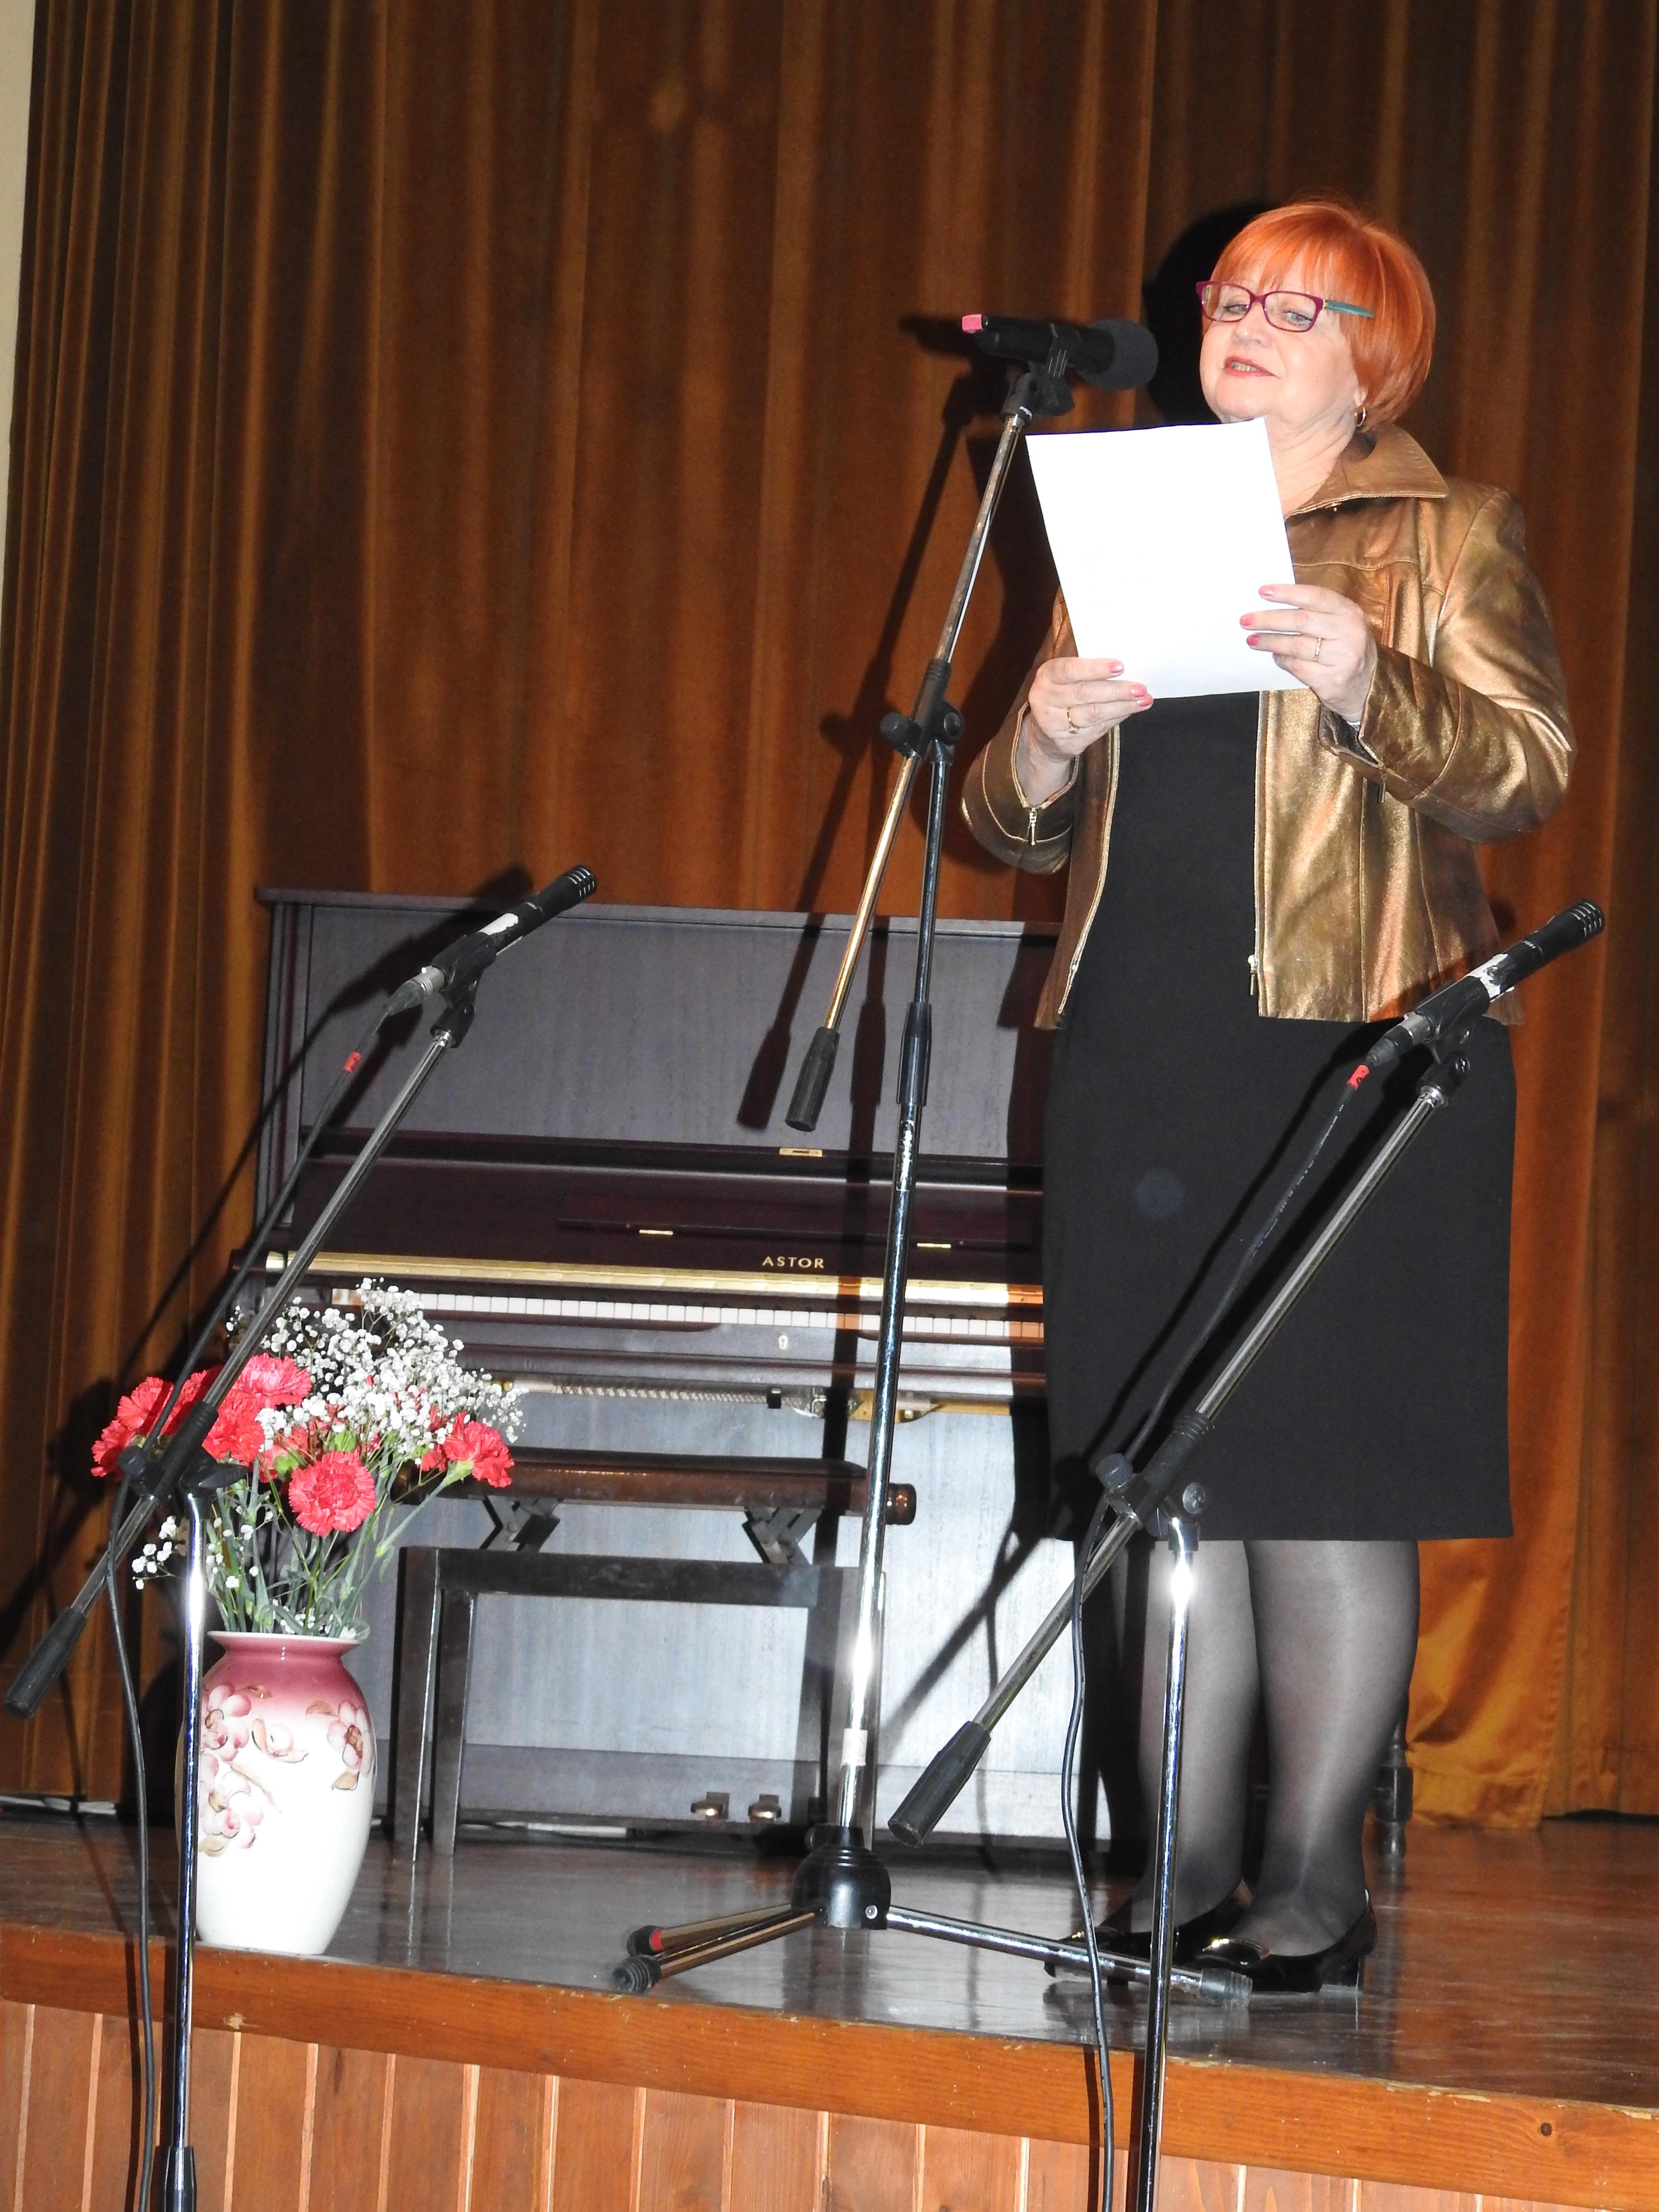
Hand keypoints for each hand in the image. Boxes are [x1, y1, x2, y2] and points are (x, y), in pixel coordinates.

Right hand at [1021, 656, 1152, 801]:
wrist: (1043, 735)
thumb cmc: (1062, 696)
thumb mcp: (1064, 678)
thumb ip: (1086, 672)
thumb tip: (1124, 669)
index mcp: (1046, 676)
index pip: (1070, 670)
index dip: (1095, 669)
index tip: (1120, 667)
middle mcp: (1045, 700)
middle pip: (1085, 693)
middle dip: (1116, 690)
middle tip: (1140, 688)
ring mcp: (1053, 724)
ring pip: (1093, 714)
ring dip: (1122, 707)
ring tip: (1143, 700)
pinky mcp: (1067, 742)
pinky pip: (1097, 729)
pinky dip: (1117, 718)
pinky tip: (1131, 711)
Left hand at [1242, 584, 1375, 723]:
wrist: (1369, 685)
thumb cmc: (1347, 649)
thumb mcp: (1341, 625)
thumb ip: (1316, 613)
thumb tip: (1275, 606)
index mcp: (1350, 613)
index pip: (1315, 596)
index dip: (1287, 593)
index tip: (1262, 591)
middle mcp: (1349, 633)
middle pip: (1301, 621)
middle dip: (1269, 620)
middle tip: (1246, 620)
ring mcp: (1342, 657)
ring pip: (1296, 645)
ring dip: (1270, 642)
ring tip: (1253, 640)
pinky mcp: (1331, 680)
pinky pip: (1298, 667)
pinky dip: (1283, 661)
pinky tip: (1276, 657)